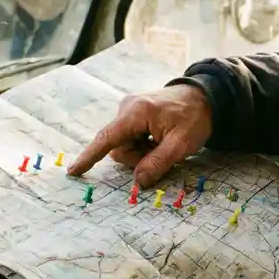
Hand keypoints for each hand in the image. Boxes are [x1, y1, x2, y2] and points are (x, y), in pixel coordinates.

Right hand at [66, 84, 212, 187]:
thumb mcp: (181, 145)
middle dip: (138, 157)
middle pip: (119, 147)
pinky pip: (130, 137)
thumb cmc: (194, 118)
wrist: (204, 96)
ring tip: (163, 141)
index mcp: (136, 113)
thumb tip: (137, 182)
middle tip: (163, 150)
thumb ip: (158, 163)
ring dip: (142, 151)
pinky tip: (159, 137)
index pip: (107, 138)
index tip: (74, 171)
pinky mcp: (133, 113)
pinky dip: (143, 143)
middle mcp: (127, 108)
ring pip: (125, 144)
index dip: (90, 157)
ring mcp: (129, 109)